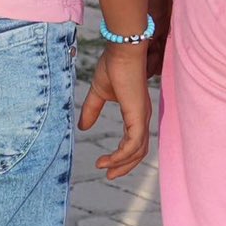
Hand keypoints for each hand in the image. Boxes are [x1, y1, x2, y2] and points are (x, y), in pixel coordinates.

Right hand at [80, 38, 152, 178]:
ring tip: (105, 168)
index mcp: (135, 112)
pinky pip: (133, 144)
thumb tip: (83, 127)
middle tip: (109, 175)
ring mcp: (142, 117)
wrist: (122, 49)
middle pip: (139, 151)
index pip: (134, 141)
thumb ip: (92, 109)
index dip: (121, 155)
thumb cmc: (113, 65)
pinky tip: (109, 160)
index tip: (105, 164)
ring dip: (122, 163)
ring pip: (137, 150)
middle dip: (124, 165)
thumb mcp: (98, 92)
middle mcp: (142, 117)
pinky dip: (122, 155)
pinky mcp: (138, 115)